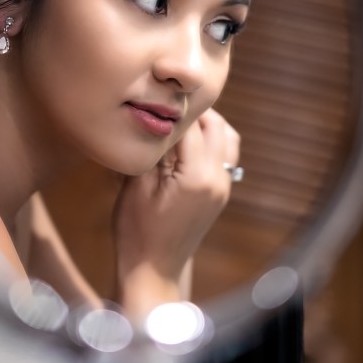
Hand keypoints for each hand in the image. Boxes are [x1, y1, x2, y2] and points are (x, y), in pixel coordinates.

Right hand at [113, 108, 240, 316]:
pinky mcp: (221, 192)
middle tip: (167, 106)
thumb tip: (158, 117)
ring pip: (226, 139)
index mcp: (197, 176)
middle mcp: (218, 178)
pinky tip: (185, 144)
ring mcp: (224, 186)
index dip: (173, 108)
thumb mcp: (136, 185)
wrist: (154, 268)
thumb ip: (152, 150)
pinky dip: (209, 142)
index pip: (192, 125)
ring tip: (178, 123)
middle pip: (217, 126)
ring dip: (207, 125)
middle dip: (194, 112)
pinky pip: (224, 156)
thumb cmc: (136, 229)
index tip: (158, 93)